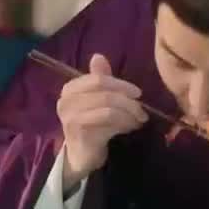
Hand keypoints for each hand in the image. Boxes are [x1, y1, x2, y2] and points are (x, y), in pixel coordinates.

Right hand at [58, 53, 147, 190]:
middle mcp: (66, 102)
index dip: (121, 84)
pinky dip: (123, 124)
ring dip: (129, 115)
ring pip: (109, 110)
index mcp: (70, 89)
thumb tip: (98, 56)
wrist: (81, 152)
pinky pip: (108, 125)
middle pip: (105, 94)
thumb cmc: (90, 122)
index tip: (138, 93)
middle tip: (142, 110)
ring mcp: (71, 120)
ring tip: (138, 120)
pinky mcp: (81, 135)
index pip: (98, 80)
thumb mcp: (95, 97)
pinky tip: (130, 128)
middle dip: (128, 102)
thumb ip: (98, 77)